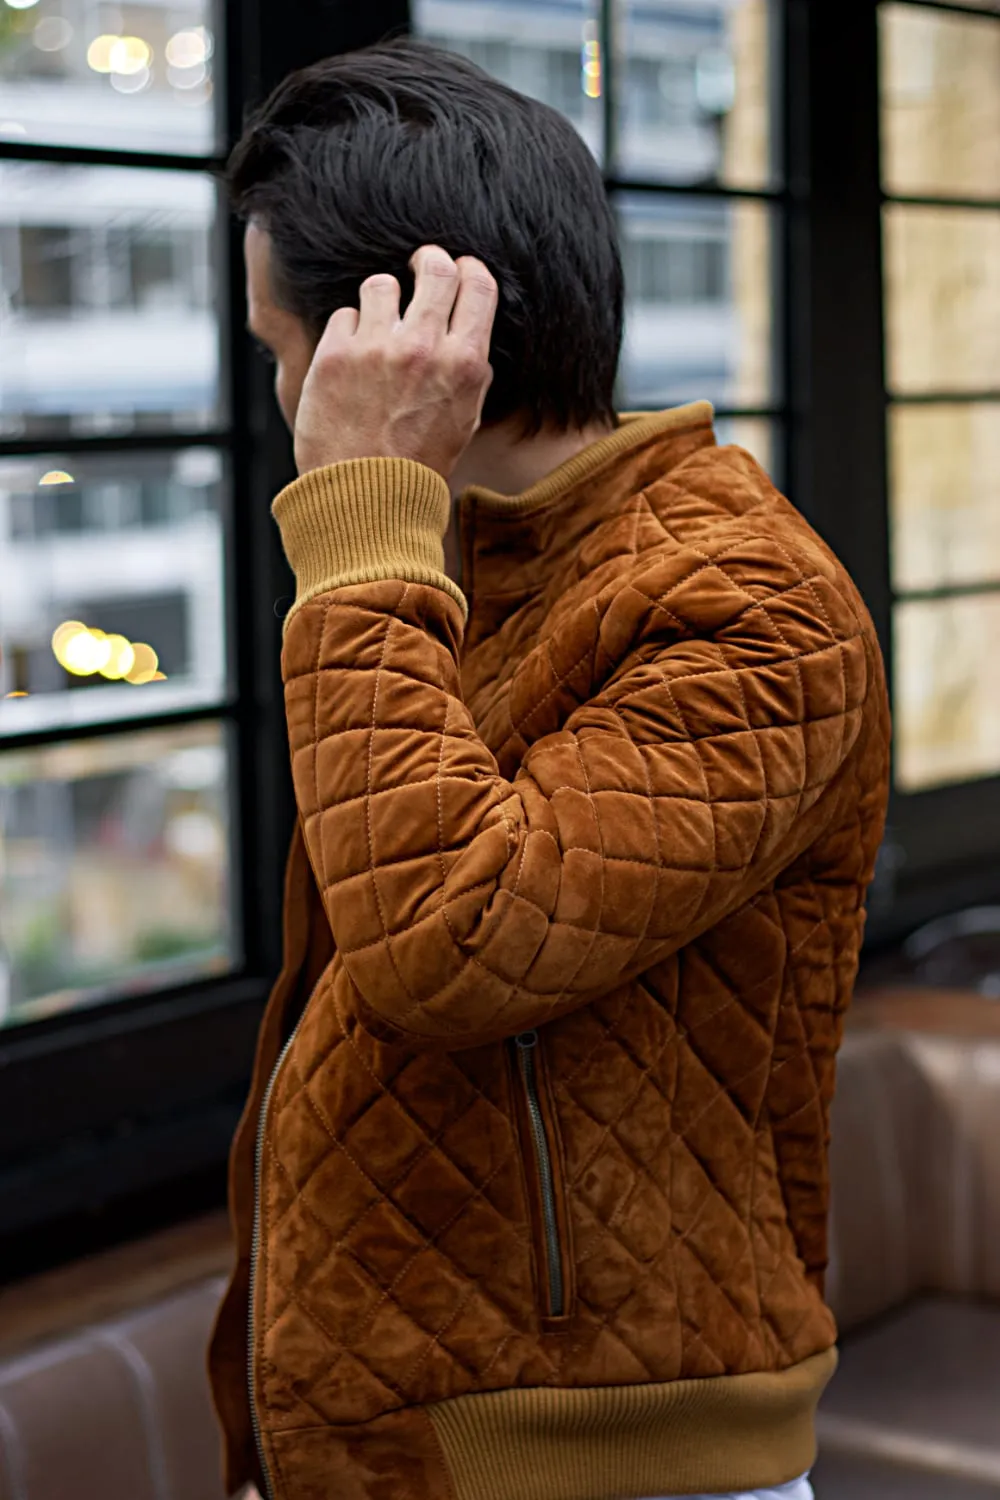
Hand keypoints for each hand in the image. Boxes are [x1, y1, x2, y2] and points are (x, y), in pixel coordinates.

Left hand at [293, 245, 496, 478]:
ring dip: (381, 301)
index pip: (478, 284)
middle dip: (428, 260)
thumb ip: (469, 370)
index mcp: (464, 364)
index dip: (467, 269)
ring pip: (381, 284)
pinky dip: (348, 334)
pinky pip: (344, 316)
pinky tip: (350, 365)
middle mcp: (423, 347)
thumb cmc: (418, 465)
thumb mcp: (464, 419)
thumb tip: (466, 327)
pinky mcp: (334, 354)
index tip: (456, 270)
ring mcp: (376, 347)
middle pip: (435, 268)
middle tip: (418, 266)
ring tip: (377, 330)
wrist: (367, 500)